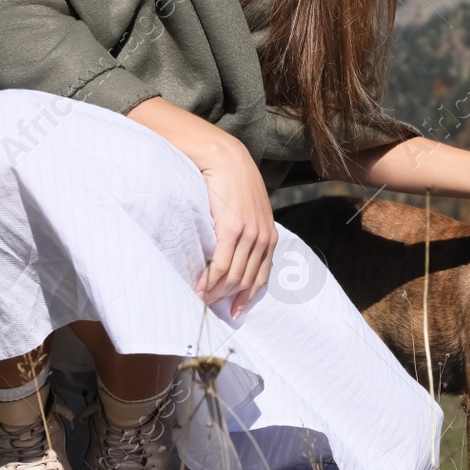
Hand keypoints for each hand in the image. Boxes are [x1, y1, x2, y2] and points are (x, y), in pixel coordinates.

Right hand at [193, 138, 276, 318]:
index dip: (247, 297)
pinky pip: (223, 264)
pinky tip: (200, 288)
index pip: (262, 276)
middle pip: (247, 281)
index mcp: (269, 236)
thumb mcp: (248, 210)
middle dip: (228, 298)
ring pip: (235, 276)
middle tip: (209, 307)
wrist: (225, 158)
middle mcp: (264, 237)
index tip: (234, 312)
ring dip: (217, 292)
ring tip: (201, 300)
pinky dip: (211, 280)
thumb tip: (234, 256)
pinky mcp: (233, 228)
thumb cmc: (232, 183)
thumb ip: (246, 232)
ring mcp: (250, 234)